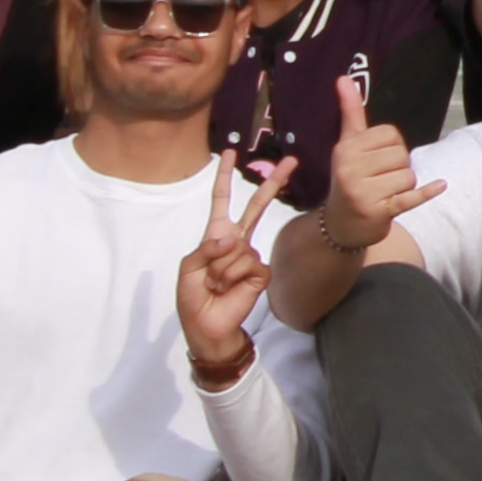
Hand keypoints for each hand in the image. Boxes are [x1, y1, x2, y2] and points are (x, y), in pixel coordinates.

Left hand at [176, 152, 291, 379]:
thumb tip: (233, 238)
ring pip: (239, 249)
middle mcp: (237, 241)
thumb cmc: (193, 298)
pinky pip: (249, 265)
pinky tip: (229, 289)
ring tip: (216, 285)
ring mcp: (251, 256)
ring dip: (221, 270)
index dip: (224, 177)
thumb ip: (206, 249)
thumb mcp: (188, 269)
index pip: (221, 201)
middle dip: (273, 184)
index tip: (228, 153)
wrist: (208, 327)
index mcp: (216, 235)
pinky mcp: (261, 272)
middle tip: (292, 161)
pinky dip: (234, 278)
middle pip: (256, 206)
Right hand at [320, 76, 441, 250]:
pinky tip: (440, 185)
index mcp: (345, 149)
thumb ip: (351, 112)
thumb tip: (344, 77)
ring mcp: (363, 192)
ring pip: (409, 176)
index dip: (391, 146)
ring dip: (404, 186)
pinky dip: (428, 192)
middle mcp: (349, 169)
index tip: (375, 159)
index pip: (391, 134)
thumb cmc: (349, 177)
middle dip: (398, 167)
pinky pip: (412, 197)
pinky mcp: (379, 211)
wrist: (340, 224)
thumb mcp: (347, 145)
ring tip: (383, 193)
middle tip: (379, 180)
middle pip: (401, 155)